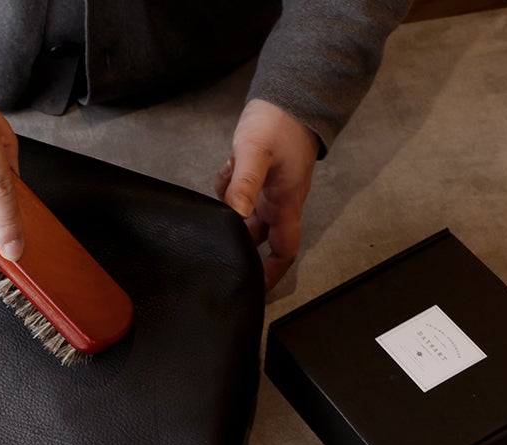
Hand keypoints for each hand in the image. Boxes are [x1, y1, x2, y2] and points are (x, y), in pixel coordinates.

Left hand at [215, 98, 319, 289]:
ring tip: (225, 184)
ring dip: (229, 205)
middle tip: (216, 245)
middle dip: (237, 241)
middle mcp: (278, 202)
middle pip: (258, 237)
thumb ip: (245, 184)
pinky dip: (228, 186)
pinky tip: (227, 169)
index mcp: (285, 204)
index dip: (270, 274)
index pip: (284, 251)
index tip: (251, 288)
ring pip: (243, 212)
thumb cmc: (279, 123)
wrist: (290, 94)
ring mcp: (269, 189)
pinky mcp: (259, 176)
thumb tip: (234, 216)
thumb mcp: (255, 153)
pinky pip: (239, 192)